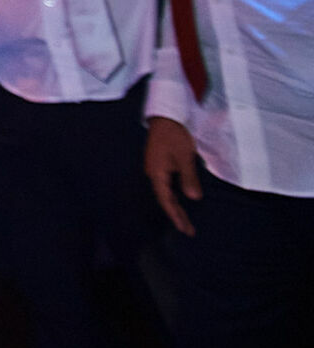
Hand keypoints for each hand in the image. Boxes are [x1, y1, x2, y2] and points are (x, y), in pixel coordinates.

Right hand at [145, 116, 201, 236]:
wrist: (165, 116)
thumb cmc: (174, 135)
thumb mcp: (184, 156)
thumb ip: (188, 178)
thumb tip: (193, 198)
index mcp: (157, 173)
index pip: (166, 200)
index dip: (175, 216)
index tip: (184, 229)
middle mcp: (153, 173)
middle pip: (164, 199)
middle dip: (176, 215)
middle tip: (188, 230)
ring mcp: (156, 168)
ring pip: (165, 192)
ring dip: (175, 206)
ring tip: (184, 220)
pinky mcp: (160, 163)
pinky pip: (166, 185)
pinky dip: (174, 196)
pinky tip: (180, 199)